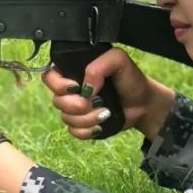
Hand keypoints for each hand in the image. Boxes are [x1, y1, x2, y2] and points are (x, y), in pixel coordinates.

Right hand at [41, 48, 175, 139]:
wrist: (143, 103)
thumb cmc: (130, 79)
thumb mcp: (119, 60)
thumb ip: (100, 65)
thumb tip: (85, 87)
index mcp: (73, 71)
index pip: (49, 76)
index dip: (57, 85)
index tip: (76, 87)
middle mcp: (70, 90)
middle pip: (56, 101)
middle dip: (77, 105)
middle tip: (96, 101)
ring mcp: (74, 109)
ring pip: (66, 118)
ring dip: (87, 118)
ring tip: (105, 113)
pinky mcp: (81, 125)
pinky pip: (74, 132)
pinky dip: (88, 130)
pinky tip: (101, 124)